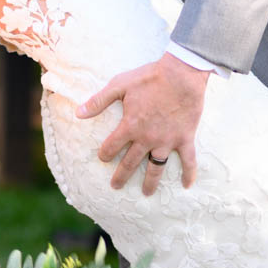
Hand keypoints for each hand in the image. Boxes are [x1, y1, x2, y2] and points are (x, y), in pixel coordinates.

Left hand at [77, 52, 208, 193]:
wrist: (181, 74)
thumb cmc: (149, 78)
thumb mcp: (119, 85)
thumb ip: (99, 101)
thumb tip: (78, 113)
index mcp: (130, 126)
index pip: (112, 146)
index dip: (105, 154)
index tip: (102, 158)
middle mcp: (147, 138)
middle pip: (131, 162)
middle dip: (122, 175)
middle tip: (116, 186)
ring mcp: (167, 141)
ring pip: (156, 168)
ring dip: (151, 182)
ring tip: (146, 193)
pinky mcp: (184, 138)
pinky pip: (188, 160)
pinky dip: (189, 173)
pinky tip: (187, 185)